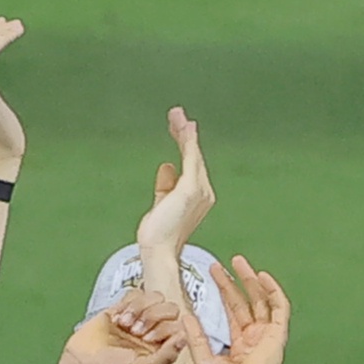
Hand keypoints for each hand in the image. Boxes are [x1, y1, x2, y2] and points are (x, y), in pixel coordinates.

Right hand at [61, 289, 186, 363]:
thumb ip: (167, 355)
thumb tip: (184, 336)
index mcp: (162, 345)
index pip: (177, 324)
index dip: (165, 328)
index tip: (146, 340)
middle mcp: (152, 330)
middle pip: (169, 307)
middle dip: (153, 316)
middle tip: (135, 332)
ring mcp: (137, 318)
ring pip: (153, 297)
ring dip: (139, 308)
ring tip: (124, 324)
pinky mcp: (120, 308)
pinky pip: (134, 293)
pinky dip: (128, 303)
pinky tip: (117, 318)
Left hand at [137, 107, 213, 256]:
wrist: (158, 249)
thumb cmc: (158, 233)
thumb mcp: (161, 204)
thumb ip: (165, 186)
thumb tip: (167, 166)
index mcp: (198, 195)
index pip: (190, 164)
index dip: (184, 145)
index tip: (178, 129)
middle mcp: (204, 191)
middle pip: (193, 156)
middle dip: (184, 134)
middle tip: (176, 115)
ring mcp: (200, 189)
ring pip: (192, 154)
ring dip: (184, 133)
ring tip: (176, 115)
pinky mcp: (191, 188)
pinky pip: (190, 158)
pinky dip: (188, 141)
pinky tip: (185, 128)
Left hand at [182, 255, 288, 363]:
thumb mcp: (203, 359)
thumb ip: (196, 337)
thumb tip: (185, 316)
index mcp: (239, 340)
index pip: (231, 310)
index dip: (222, 292)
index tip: (211, 275)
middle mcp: (254, 334)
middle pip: (244, 300)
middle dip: (232, 281)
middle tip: (220, 264)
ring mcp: (267, 333)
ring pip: (260, 299)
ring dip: (251, 280)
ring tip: (239, 262)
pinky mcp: (277, 333)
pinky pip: (279, 307)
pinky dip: (272, 291)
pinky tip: (262, 277)